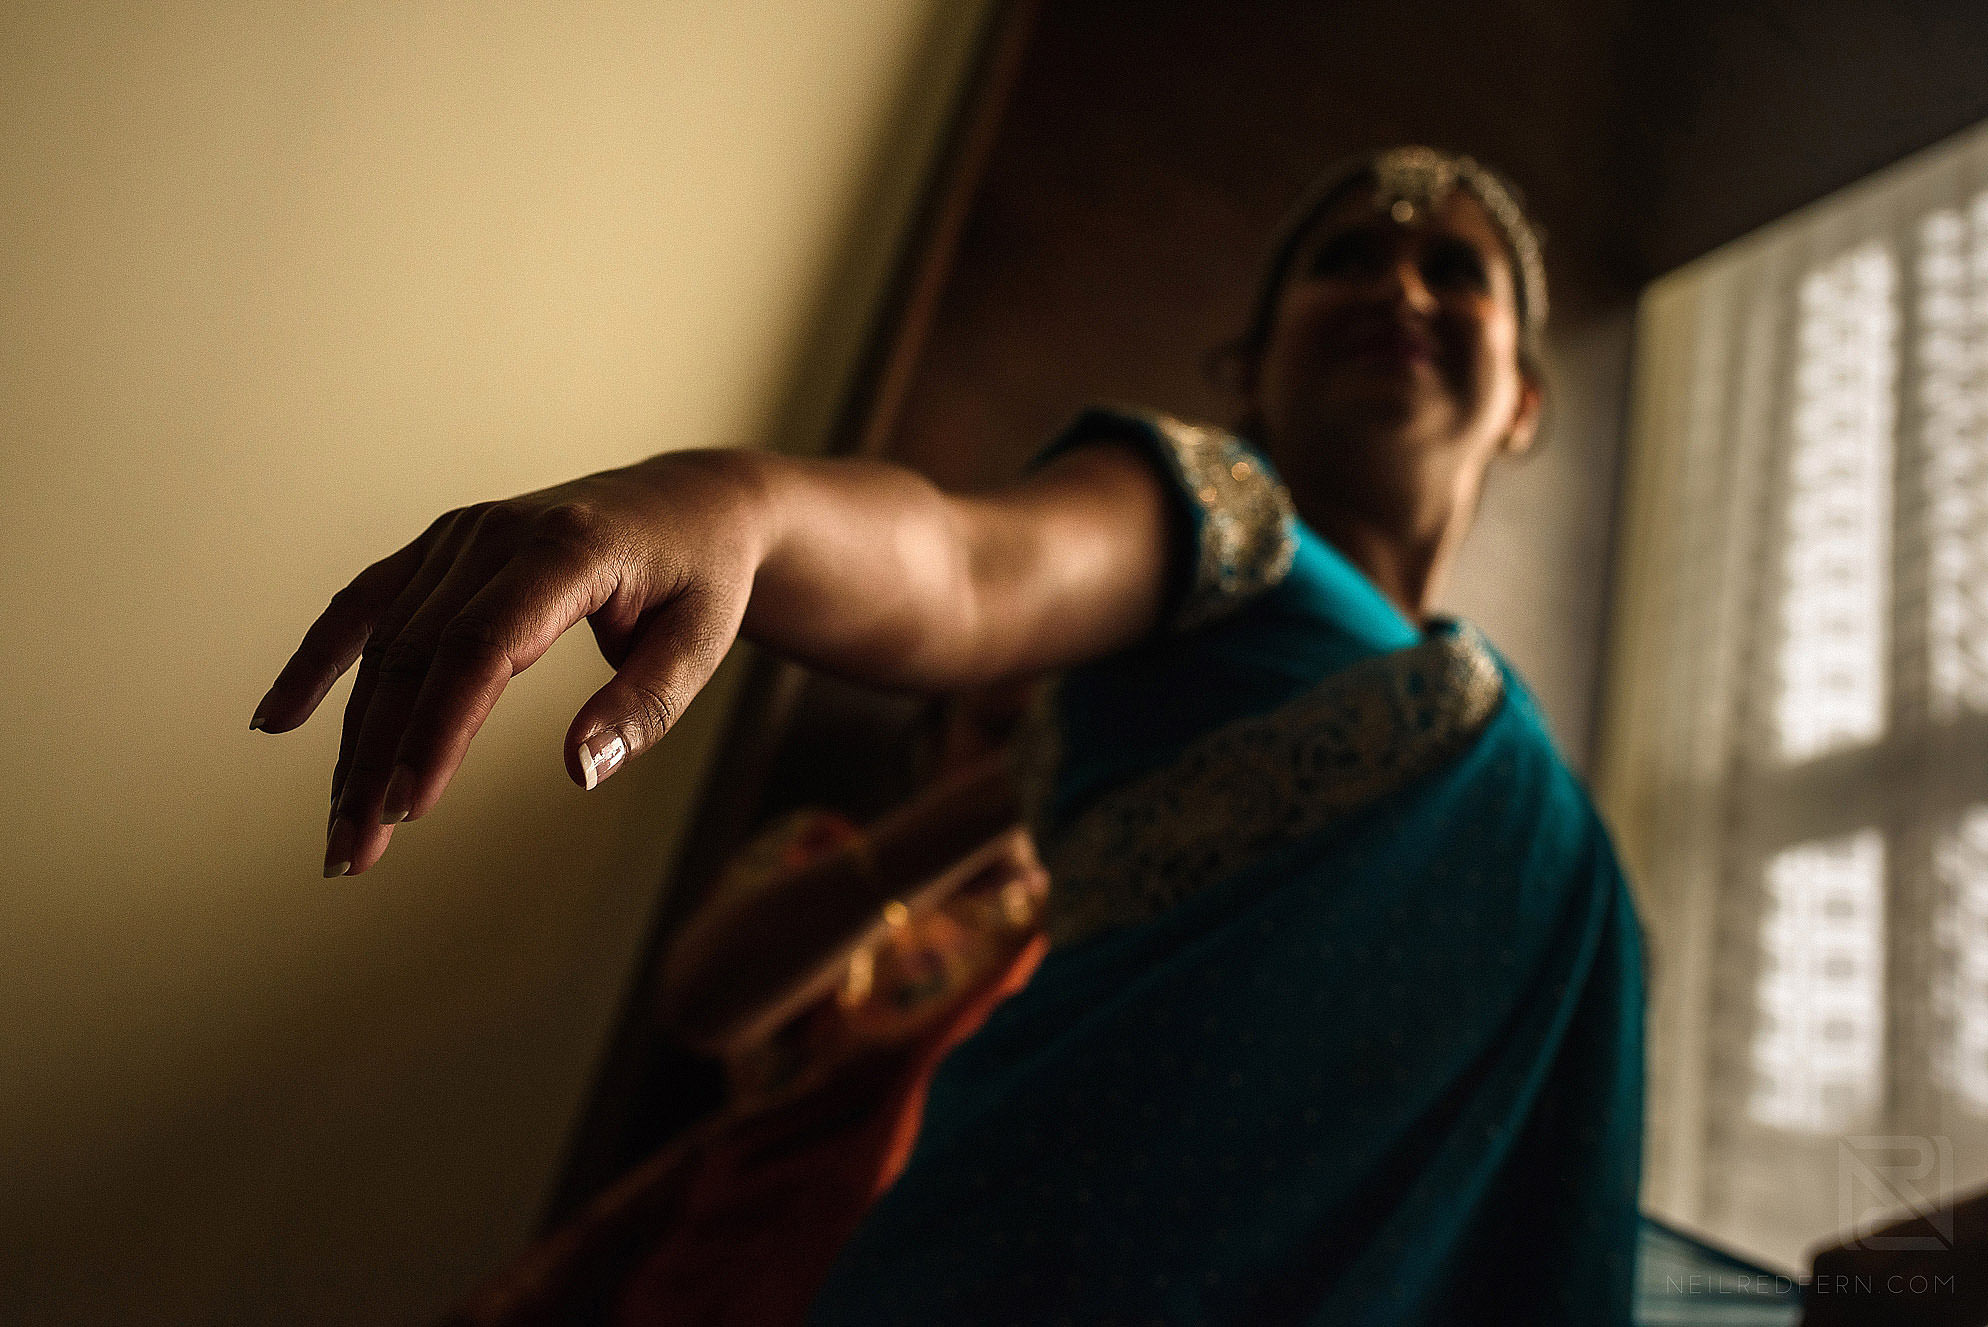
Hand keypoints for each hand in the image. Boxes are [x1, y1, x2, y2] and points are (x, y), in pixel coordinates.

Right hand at [250, 450, 766, 876]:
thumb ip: (644, 707)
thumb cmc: (701, 580)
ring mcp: (461, 536)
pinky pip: (366, 605)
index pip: (481, 647)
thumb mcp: (701, 643)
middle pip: (417, 655)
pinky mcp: (442, 548)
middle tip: (353, 853)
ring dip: (353, 740)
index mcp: (568, 550)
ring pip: (385, 645)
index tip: (408, 808)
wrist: (691, 504)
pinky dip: (320, 661)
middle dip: (378, 759)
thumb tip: (580, 773)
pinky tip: (276, 721)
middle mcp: (498, 533)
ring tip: (341, 832)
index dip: (437, 730)